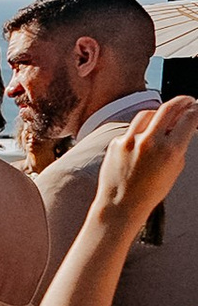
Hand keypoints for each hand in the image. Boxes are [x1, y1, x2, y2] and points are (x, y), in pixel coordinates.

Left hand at [95, 97, 197, 228]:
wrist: (121, 205)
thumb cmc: (151, 191)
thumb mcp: (174, 169)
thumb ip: (178, 146)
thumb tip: (183, 126)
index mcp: (170, 150)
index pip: (188, 118)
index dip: (196, 110)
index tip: (197, 107)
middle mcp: (150, 142)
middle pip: (169, 107)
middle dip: (181, 101)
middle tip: (187, 100)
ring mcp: (130, 140)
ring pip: (147, 114)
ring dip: (158, 114)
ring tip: (164, 119)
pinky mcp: (116, 142)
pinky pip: (131, 130)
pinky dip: (139, 133)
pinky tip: (140, 146)